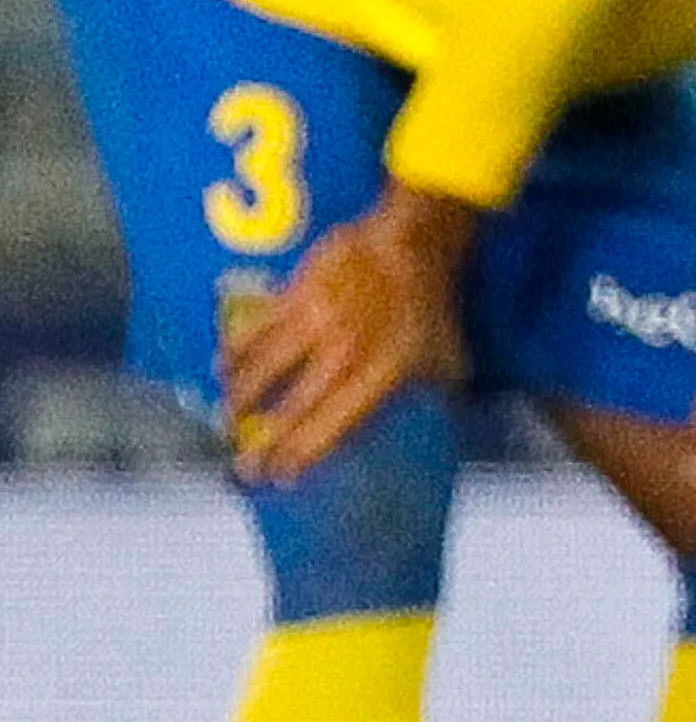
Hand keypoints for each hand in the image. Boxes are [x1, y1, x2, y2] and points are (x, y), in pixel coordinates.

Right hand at [215, 189, 478, 483]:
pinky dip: (232, 355)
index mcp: (382, 376)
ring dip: (239, 401)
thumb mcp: (447, 360)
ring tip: (228, 418)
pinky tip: (222, 368)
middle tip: (244, 467)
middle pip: (290, 411)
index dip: (302, 456)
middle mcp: (343, 355)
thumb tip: (438, 433)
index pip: (333, 428)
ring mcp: (315, 325)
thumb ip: (432, 399)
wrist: (411, 244)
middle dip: (262, 445)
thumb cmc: (431, 307)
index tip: (279, 478)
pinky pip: (251, 333)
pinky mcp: (293, 297)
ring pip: (261, 373)